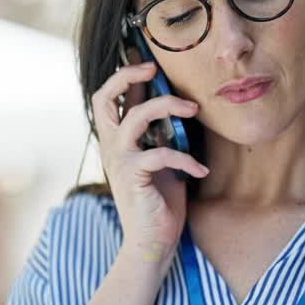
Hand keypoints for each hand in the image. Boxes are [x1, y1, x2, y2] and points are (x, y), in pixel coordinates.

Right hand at [92, 59, 207, 266]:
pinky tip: (201, 170)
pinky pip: (161, 153)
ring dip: (168, 107)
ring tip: (194, 110)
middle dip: (128, 75)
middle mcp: (112, 147)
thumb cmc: (160, 202)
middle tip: (155, 69)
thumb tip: (176, 105)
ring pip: (136, 117)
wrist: (151, 243)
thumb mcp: (162, 160)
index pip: (110, 98)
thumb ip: (161, 134)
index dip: (124, 74)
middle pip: (103, 98)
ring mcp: (119, 161)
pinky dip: (185, 159)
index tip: (149, 61)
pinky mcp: (133, 177)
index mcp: (117, 140)